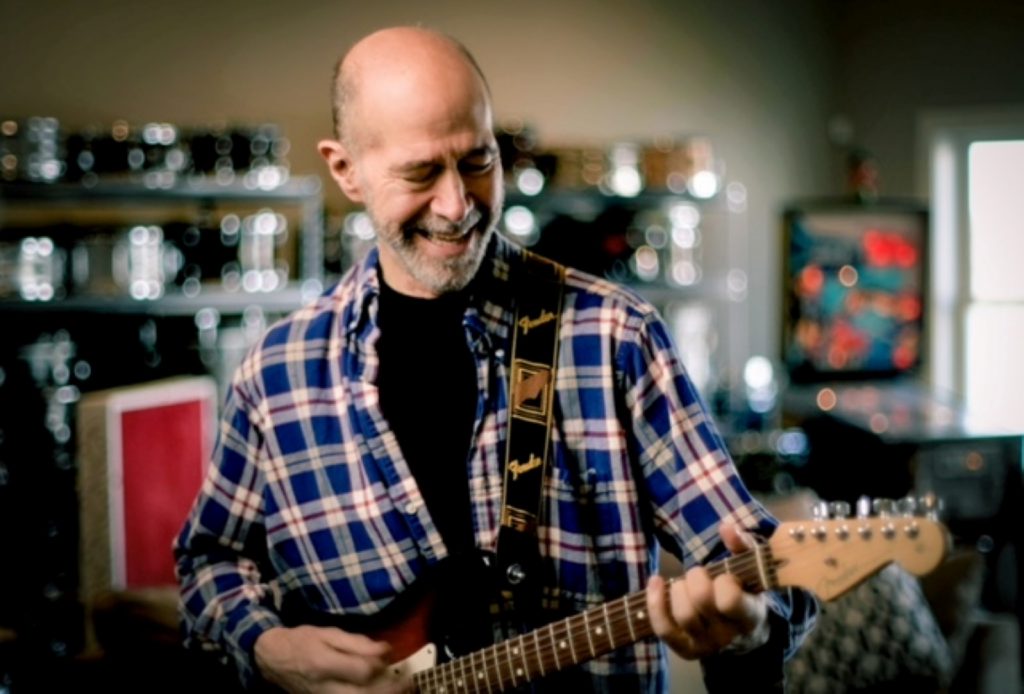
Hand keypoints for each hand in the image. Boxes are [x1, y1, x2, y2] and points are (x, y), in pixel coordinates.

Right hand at [254, 625, 413, 692]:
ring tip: (400, 690)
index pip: (362, 672)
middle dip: (390, 691)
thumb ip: (357, 643)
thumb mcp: (328, 633)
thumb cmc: (302, 641)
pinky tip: (378, 693)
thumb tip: (385, 650)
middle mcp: (325, 688)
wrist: (272, 659)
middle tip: (408, 683)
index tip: (390, 657)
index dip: (381, 666)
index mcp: (325, 664)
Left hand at [646, 522, 768, 659]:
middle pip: (701, 602)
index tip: (725, 575)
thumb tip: (726, 528)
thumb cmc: (745, 591)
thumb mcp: (751, 567)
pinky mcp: (686, 650)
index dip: (723, 581)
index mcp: (750, 615)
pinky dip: (654, 603)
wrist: (743, 630)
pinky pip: (664, 629)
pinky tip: (655, 582)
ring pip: (683, 615)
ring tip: (683, 584)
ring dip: (677, 590)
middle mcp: (729, 635)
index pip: (730, 600)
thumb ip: (742, 545)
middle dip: (695, 578)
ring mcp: (707, 645)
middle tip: (700, 574)